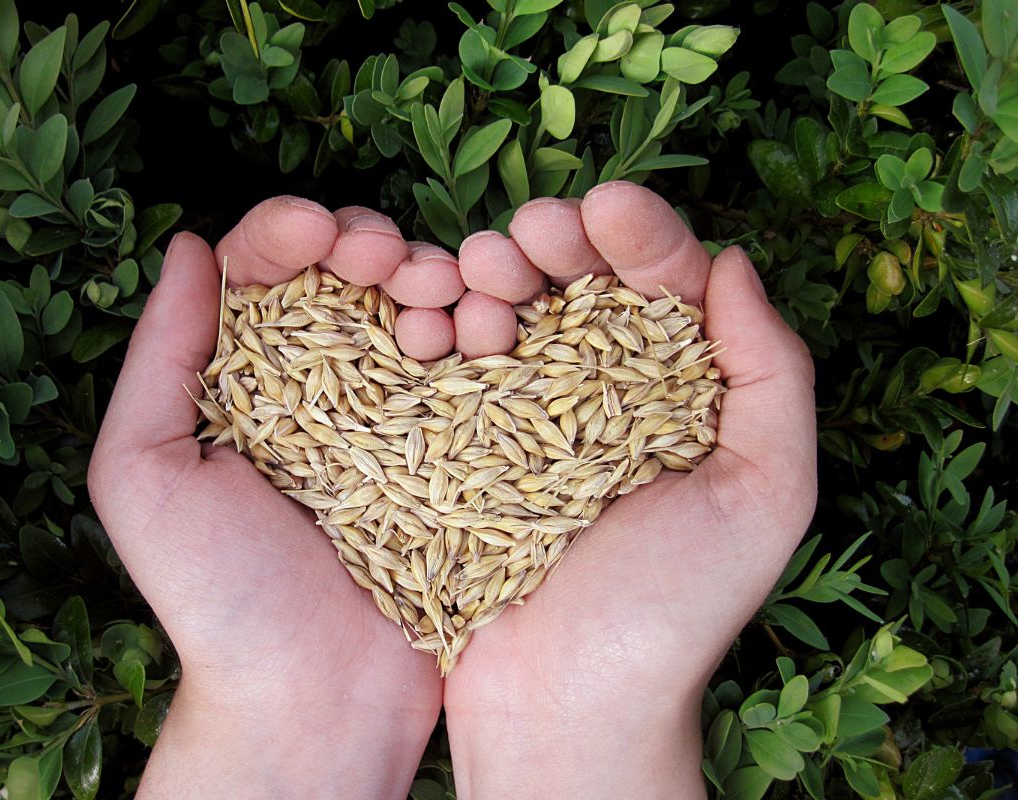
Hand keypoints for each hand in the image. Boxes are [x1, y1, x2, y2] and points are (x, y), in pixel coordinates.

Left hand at [89, 232, 442, 798]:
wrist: (311, 700)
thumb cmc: (216, 595)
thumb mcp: (145, 472)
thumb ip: (159, 357)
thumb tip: (191, 245)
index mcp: (247, 382)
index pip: (268, 273)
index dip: (291, 232)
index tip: (318, 232)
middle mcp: (324, 389)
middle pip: (352, 280)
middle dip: (372, 245)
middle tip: (390, 260)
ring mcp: (398, 421)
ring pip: (420, 313)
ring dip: (434, 279)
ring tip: (439, 293)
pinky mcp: (458, 456)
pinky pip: (475, 376)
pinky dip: (482, 334)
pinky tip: (484, 327)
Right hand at [442, 185, 817, 798]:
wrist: (568, 705)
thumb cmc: (676, 610)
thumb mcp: (765, 496)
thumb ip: (773, 377)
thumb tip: (736, 263)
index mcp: (679, 396)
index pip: (664, 289)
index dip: (639, 236)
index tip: (604, 206)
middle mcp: (599, 398)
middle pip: (577, 288)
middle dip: (552, 244)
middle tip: (524, 235)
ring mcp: (520, 421)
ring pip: (506, 317)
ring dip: (489, 278)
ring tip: (475, 275)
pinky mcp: (456, 450)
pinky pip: (444, 372)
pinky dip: (435, 331)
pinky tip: (429, 321)